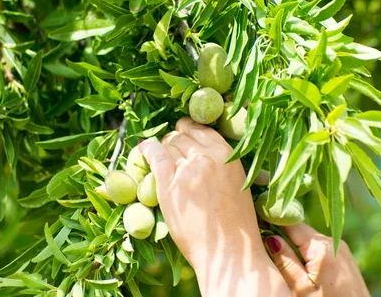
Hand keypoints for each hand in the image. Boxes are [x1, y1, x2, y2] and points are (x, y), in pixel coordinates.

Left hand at [139, 118, 290, 296]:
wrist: (229, 252)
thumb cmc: (236, 224)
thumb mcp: (236, 182)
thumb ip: (219, 163)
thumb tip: (198, 149)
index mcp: (227, 154)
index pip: (201, 128)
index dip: (189, 131)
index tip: (184, 136)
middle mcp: (207, 156)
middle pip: (181, 136)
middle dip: (175, 142)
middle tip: (173, 156)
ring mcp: (187, 170)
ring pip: (168, 144)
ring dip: (164, 150)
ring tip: (163, 163)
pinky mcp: (168, 185)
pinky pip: (154, 154)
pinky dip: (147, 150)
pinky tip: (144, 150)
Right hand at [265, 223, 369, 296]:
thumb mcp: (301, 289)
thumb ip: (285, 261)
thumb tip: (269, 237)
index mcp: (320, 247)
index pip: (290, 222)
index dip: (272, 221)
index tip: (257, 223)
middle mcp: (332, 241)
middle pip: (299, 230)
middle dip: (283, 237)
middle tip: (266, 247)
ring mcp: (341, 247)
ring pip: (309, 239)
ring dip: (295, 245)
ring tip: (283, 260)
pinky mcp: (345, 256)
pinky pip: (320, 247)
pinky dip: (308, 252)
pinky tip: (303, 267)